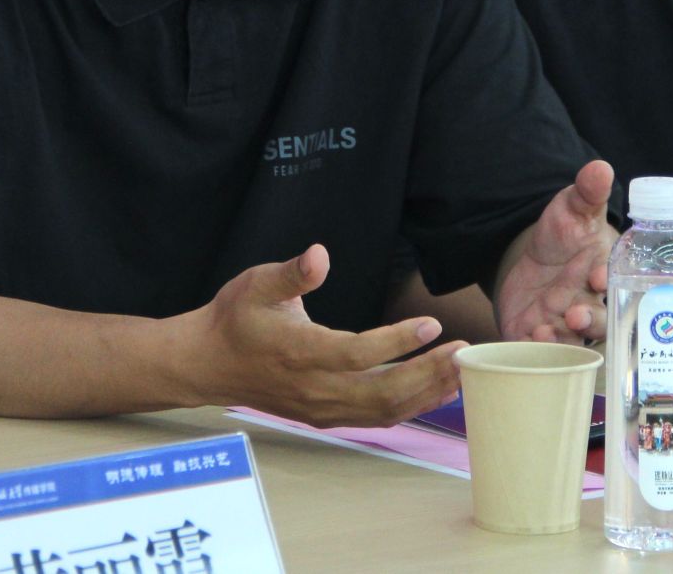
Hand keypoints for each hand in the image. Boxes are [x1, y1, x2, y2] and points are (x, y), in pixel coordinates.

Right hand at [186, 245, 463, 427]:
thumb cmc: (236, 318)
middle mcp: (313, 388)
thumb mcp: (256, 284)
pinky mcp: (326, 416)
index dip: (396, 342)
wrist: (209, 363)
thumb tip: (319, 254)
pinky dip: (410, 406)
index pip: (356, 354)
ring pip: (383, 410)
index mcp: (299, 352)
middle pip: (381, 391)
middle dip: (428, 373)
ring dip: (426, 392)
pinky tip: (435, 390)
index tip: (430, 324)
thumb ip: (291, 273)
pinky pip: (376, 417)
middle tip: (463, 352)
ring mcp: (321, 407)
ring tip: (460, 370)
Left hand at [494, 159, 614, 342]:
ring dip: (563, 340)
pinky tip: (530, 337)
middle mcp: (589, 303)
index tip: (597, 275)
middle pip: (598, 320)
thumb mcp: (572, 210)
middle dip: (590, 320)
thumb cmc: (563, 235)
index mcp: (602, 273)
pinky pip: (543, 351)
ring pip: (572, 341)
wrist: (532, 258)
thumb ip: (587, 193)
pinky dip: (538, 349)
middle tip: (578, 314)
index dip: (606, 280)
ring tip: (548, 329)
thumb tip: (600, 167)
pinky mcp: (539, 336)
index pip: (611, 280)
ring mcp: (565, 323)